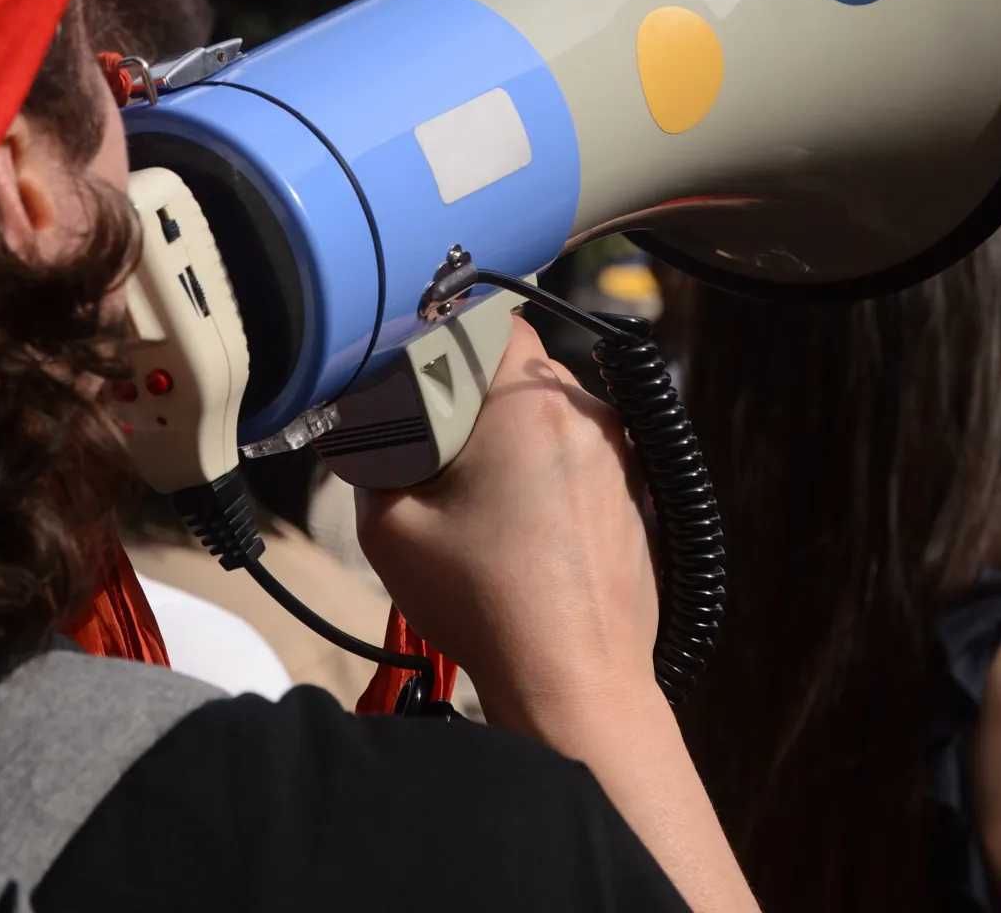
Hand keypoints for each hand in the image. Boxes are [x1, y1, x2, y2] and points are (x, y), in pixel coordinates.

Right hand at [355, 313, 658, 724]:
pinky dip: (550, 468)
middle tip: (441, 445)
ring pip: (554, 410)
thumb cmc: (486, 603)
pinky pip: (582, 452)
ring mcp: (621, 454)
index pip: (493, 322)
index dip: (452, 337)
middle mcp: (585, 415)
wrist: (572, 679)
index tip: (424, 374)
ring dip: (517, 433)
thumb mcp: (390, 528)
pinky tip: (524, 522)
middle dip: (479, 393)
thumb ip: (369, 460)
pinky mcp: (637, 492)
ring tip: (483, 495)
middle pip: (522, 367)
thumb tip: (363, 431)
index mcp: (527, 406)